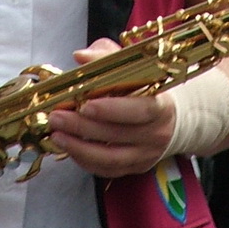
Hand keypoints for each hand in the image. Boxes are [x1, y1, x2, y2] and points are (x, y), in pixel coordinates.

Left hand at [46, 39, 176, 177]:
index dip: (112, 109)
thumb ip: (106, 57)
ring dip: (79, 148)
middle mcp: (156, 134)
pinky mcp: (135, 168)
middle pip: (117, 135)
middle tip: (56, 117)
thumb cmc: (147, 88)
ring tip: (56, 135)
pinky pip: (107, 170)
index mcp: (160, 105)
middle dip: (82, 127)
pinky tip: (68, 148)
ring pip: (110, 159)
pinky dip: (85, 161)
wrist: (172, 120)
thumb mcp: (133, 67)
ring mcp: (146, 155)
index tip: (85, 105)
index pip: (140, 110)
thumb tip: (80, 56)